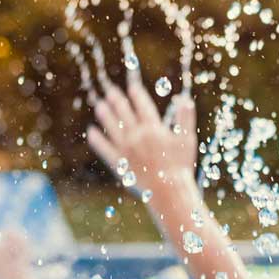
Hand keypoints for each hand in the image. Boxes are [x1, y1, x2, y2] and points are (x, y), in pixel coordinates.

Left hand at [86, 75, 196, 199]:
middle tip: (112, 91)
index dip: (137, 95)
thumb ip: (185, 119)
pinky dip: (97, 140)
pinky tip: (91, 132)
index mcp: (154, 129)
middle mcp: (137, 136)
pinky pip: (105, 148)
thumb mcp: (187, 140)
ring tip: (100, 105)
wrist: (169, 190)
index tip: (132, 87)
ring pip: (112, 127)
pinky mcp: (119, 162)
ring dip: (105, 114)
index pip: (143, 106)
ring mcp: (126, 149)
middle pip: (124, 112)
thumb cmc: (180, 166)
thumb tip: (184, 99)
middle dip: (117, 100)